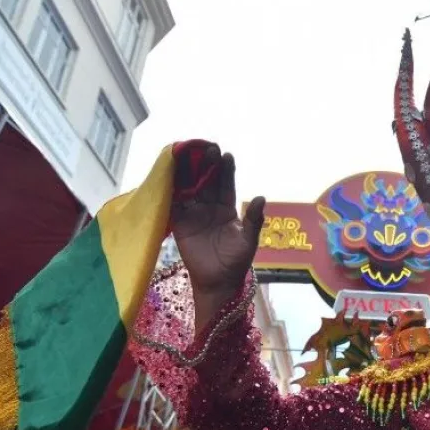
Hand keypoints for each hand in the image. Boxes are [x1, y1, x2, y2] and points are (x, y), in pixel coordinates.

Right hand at [172, 144, 265, 299]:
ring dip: (187, 172)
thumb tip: (262, 198)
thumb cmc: (236, 262)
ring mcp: (194, 213)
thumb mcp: (248, 240)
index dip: (226, 170)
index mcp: (228, 209)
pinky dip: (170, 188)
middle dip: (206, 165)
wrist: (217, 282)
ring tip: (185, 153)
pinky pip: (174, 203)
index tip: (226, 154)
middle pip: (206, 181)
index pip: (226, 185)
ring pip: (189, 188)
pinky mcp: (180, 222)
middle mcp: (210, 207)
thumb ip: (254, 220)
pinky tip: (167, 173)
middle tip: (207, 147)